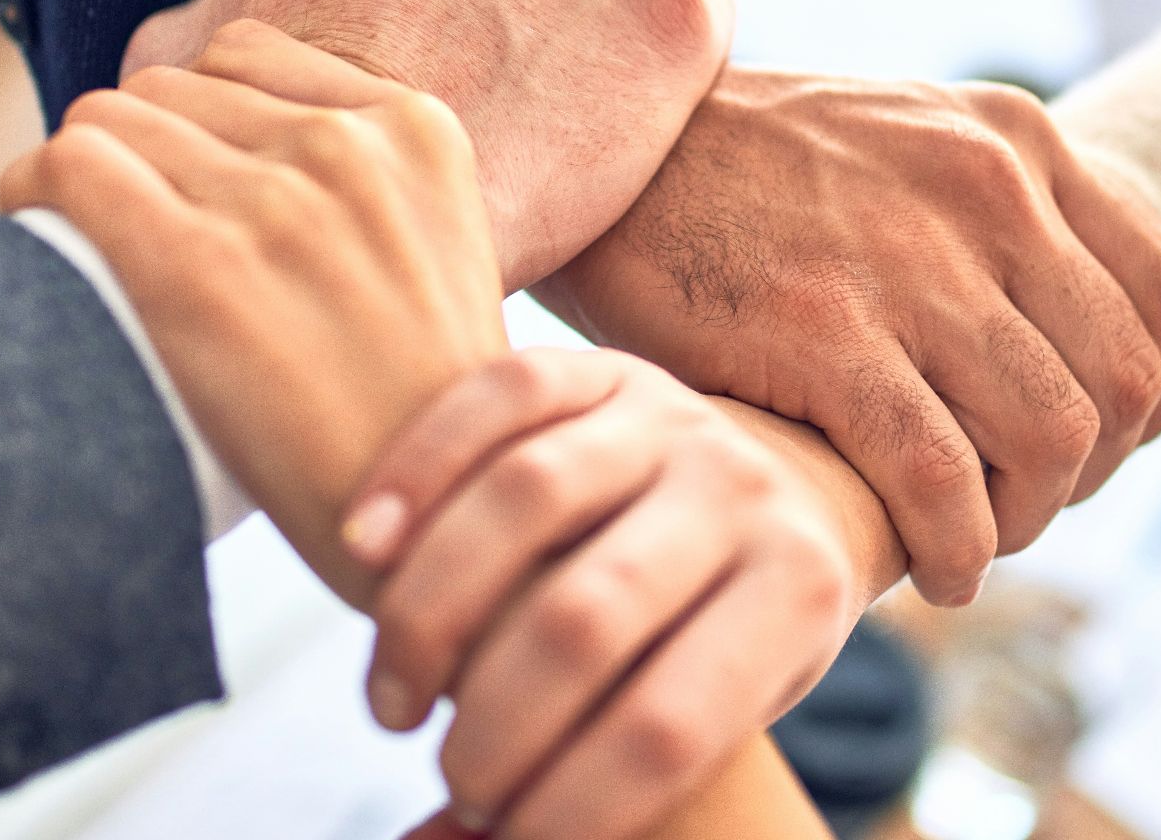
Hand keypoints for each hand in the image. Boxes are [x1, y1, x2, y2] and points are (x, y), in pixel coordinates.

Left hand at [0, 19, 506, 600]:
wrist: (433, 528)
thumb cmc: (423, 417)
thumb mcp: (440, 256)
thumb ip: (365, 186)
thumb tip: (231, 155)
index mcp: (419, 132)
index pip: (248, 55)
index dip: (203, 123)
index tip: (193, 191)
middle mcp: (350, 147)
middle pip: (170, 88)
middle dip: (142, 156)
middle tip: (137, 241)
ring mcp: (276, 202)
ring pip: (107, 119)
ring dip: (85, 180)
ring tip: (94, 255)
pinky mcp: (196, 266)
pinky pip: (65, 168)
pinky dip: (33, 198)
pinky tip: (46, 250)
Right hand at [122, 0, 733, 291]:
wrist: (373, 237)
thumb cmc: (275, 142)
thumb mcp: (197, 47)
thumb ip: (217, 2)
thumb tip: (186, 38)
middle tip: (495, 56)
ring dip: (595, 15)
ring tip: (541, 104)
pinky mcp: (682, 9)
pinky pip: (690, 28)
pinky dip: (659, 74)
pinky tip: (600, 127)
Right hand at [346, 348, 858, 839]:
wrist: (788, 491)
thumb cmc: (730, 632)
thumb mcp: (717, 710)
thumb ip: (600, 776)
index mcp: (798, 592)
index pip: (669, 725)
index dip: (571, 804)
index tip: (503, 836)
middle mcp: (744, 492)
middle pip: (584, 618)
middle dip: (492, 725)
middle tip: (451, 775)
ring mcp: (673, 416)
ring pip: (526, 498)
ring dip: (430, 614)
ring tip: (394, 700)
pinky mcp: (605, 367)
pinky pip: (499, 396)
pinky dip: (416, 468)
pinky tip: (361, 548)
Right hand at [533, 68, 1160, 604]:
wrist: (605, 144)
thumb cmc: (745, 167)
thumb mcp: (902, 141)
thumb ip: (990, 214)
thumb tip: (1061, 335)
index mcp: (1016, 140)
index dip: (1159, 395)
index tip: (1103, 446)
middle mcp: (987, 190)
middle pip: (1123, 379)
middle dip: (1091, 472)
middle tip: (1023, 501)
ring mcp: (910, 262)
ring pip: (1051, 438)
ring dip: (1026, 519)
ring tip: (975, 539)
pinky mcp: (823, 332)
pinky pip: (941, 479)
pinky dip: (958, 547)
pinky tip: (932, 569)